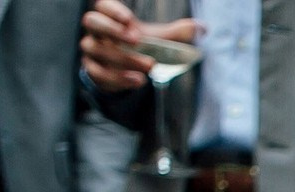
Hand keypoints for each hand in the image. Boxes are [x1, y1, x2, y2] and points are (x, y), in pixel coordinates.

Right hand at [80, 0, 200, 91]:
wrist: (130, 69)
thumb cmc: (143, 46)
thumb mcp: (160, 39)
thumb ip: (178, 33)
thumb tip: (202, 28)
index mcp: (110, 17)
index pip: (102, 6)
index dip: (113, 10)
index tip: (130, 19)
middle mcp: (97, 31)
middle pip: (92, 22)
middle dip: (113, 30)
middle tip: (137, 40)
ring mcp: (92, 51)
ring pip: (98, 50)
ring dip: (124, 59)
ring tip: (149, 66)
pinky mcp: (94, 71)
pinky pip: (99, 73)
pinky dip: (118, 78)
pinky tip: (138, 81)